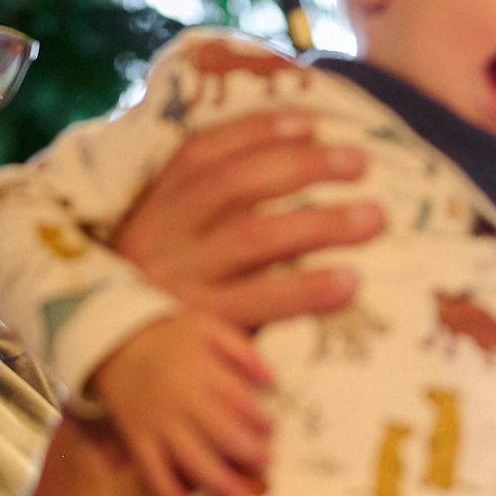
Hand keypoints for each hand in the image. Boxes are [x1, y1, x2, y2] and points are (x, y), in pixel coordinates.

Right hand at [90, 312, 273, 495]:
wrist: (116, 346)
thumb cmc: (172, 339)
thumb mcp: (209, 326)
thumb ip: (243, 350)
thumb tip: (273, 380)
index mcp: (202, 372)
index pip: (238, 399)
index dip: (259, 419)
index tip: (271, 430)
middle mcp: (181, 401)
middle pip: (220, 434)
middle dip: (247, 453)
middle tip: (265, 464)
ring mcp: (159, 423)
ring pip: (190, 458)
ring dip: (217, 482)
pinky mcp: (139, 438)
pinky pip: (151, 469)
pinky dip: (166, 491)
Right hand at [113, 110, 381, 328]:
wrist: (121, 373)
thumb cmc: (162, 299)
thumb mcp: (167, 245)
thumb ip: (204, 211)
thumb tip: (283, 161)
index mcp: (153, 210)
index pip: (200, 154)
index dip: (255, 131)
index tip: (309, 122)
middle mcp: (162, 240)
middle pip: (235, 185)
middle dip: (302, 166)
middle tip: (359, 163)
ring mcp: (181, 285)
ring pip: (254, 238)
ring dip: (320, 222)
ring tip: (374, 217)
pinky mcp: (203, 330)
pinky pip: (261, 303)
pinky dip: (308, 289)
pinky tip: (349, 281)